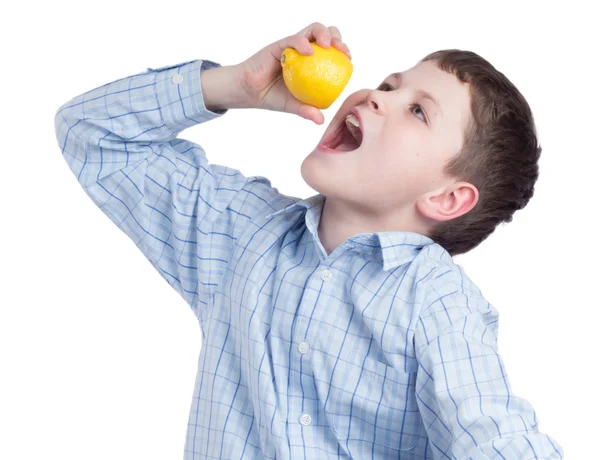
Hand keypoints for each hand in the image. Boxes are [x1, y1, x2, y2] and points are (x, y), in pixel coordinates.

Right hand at [235, 22, 350, 123]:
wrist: (250, 92)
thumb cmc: (272, 97)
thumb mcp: (293, 106)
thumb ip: (306, 110)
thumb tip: (321, 120)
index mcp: (312, 63)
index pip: (332, 50)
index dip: (343, 51)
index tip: (349, 60)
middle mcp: (304, 51)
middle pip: (326, 34)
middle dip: (337, 38)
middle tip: (342, 51)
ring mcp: (293, 46)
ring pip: (313, 29)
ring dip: (324, 34)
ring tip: (328, 45)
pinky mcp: (280, 45)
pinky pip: (294, 39)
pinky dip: (303, 43)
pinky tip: (308, 51)